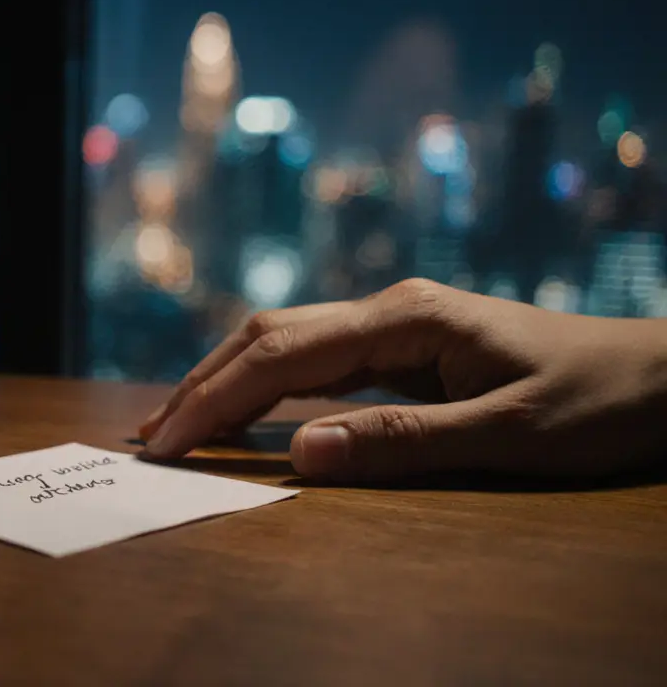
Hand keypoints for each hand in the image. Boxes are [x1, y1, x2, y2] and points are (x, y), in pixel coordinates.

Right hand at [138, 279, 666, 481]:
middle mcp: (389, 311)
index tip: (167, 444)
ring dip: (226, 381)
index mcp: (405, 320)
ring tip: (177, 423)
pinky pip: (316, 363)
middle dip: (203, 385)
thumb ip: (404, 442)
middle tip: (150, 438)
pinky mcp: (404, 348)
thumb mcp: (509, 432)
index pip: (282, 357)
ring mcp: (395, 326)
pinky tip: (246, 411)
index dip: (216, 399)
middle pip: (268, 336)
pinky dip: (266, 387)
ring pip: (285, 344)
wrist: (664, 373)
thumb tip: (300, 456)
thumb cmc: (598, 401)